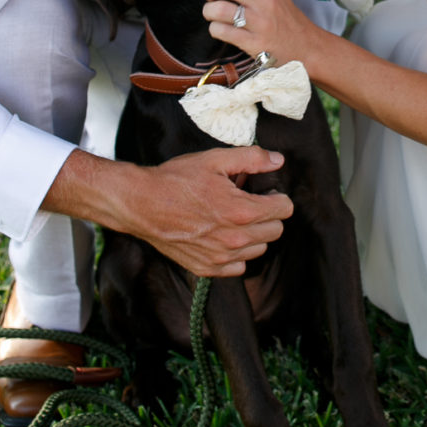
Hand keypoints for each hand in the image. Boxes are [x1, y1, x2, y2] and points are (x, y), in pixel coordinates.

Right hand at [44, 145, 291, 277]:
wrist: (141, 204)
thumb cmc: (175, 180)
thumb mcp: (214, 159)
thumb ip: (251, 159)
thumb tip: (278, 160)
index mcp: (241, 211)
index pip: (285, 210)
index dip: (276, 196)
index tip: (263, 191)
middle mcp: (234, 239)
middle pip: (276, 231)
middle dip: (267, 214)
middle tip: (248, 202)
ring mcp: (220, 258)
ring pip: (259, 249)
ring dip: (253, 234)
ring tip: (233, 218)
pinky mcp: (206, 268)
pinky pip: (239, 266)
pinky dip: (236, 253)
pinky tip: (221, 235)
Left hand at [202, 0, 315, 67]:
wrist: (306, 48)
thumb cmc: (287, 20)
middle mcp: (265, 1)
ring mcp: (260, 23)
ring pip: (218, 9)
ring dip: (208, 11)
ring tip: (213, 14)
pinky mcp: (254, 43)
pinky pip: (222, 31)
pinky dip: (215, 29)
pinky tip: (221, 28)